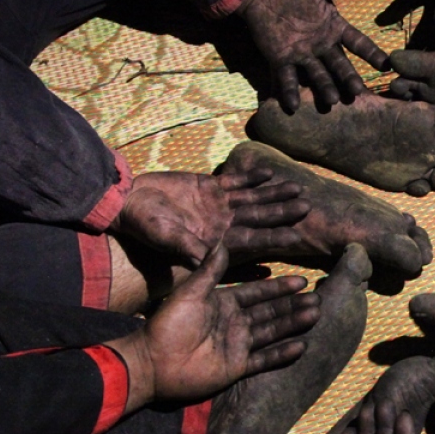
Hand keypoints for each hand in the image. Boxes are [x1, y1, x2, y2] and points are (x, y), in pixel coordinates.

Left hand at [107, 244, 318, 410]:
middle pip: (270, 312)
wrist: (154, 361)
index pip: (258, 293)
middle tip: (317, 299)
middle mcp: (234, 323)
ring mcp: (237, 345)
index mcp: (224, 303)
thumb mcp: (191, 293)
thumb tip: (223, 242)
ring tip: (315, 315)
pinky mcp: (236, 367)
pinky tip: (301, 346)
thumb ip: (210, 271)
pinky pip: (264, 359)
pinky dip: (282, 354)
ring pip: (272, 332)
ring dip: (293, 324)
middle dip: (293, 305)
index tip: (301, 279)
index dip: (279, 287)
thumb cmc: (168, 324)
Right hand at [111, 170, 308, 266]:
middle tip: (308, 207)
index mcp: (215, 239)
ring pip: (253, 199)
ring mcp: (217, 205)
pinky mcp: (208, 186)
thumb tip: (205, 260)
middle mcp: (221, 223)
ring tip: (296, 188)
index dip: (273, 239)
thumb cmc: (143, 225)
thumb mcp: (164, 237)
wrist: (126, 202)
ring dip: (274, 194)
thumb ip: (186, 246)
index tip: (296, 238)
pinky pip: (235, 181)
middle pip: (259, 218)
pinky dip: (252, 177)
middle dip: (283, 213)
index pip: (251, 240)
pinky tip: (270, 173)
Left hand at [240, 0, 389, 112]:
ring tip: (331, 100)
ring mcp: (302, 54)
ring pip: (317, 74)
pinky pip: (287, 77)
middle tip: (357, 91)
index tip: (385, 65)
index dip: (371, 53)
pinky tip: (294, 105)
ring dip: (324, 87)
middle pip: (339, 64)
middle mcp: (321, 45)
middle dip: (348, 78)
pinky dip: (290, 91)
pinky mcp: (281, 59)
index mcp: (333, 28)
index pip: (357, 43)